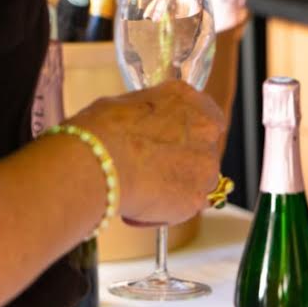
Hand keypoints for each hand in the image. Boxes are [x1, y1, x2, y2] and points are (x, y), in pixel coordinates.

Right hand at [69, 81, 223, 225]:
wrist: (99, 165)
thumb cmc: (103, 130)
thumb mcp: (127, 104)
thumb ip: (153, 113)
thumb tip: (150, 121)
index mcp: (189, 101)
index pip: (209, 115)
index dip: (191, 131)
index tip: (178, 139)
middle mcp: (206, 132)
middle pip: (205, 150)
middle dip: (185, 158)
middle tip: (155, 164)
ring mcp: (206, 168)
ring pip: (200, 179)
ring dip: (181, 183)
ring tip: (148, 185)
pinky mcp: (197, 198)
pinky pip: (190, 204)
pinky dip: (174, 205)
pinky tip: (149, 200)